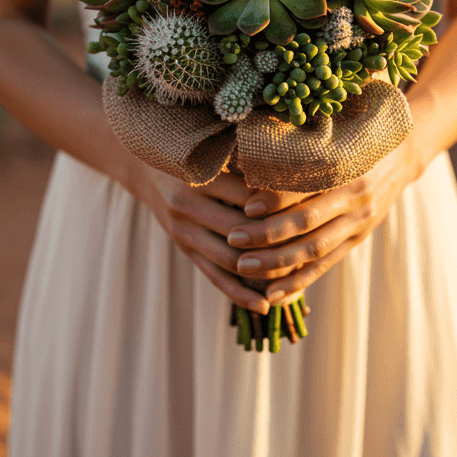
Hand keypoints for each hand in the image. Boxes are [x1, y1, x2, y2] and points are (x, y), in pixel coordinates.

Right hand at [130, 161, 307, 316]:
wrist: (144, 166)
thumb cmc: (193, 153)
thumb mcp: (216, 149)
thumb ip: (250, 161)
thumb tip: (300, 171)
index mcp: (200, 177)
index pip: (250, 198)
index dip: (281, 208)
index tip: (312, 213)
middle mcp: (188, 206)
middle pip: (241, 233)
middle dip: (276, 245)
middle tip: (311, 250)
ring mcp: (183, 232)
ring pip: (228, 261)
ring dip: (261, 275)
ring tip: (294, 281)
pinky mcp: (184, 250)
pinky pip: (213, 277)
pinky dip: (238, 294)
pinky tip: (262, 306)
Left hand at [223, 137, 421, 304]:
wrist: (401, 155)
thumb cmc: (353, 138)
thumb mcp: (334, 135)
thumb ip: (299, 147)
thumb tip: (248, 157)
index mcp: (346, 165)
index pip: (307, 185)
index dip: (277, 197)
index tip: (246, 205)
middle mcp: (354, 196)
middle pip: (308, 221)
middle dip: (268, 234)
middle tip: (234, 238)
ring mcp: (358, 222)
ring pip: (315, 249)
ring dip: (277, 262)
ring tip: (244, 267)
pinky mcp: (356, 240)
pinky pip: (325, 266)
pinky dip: (297, 282)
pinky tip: (271, 294)